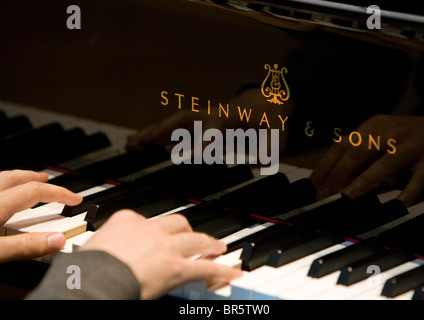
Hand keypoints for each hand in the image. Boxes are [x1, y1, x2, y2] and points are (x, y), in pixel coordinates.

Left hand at [0, 170, 82, 263]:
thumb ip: (27, 246)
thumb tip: (60, 240)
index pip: (35, 191)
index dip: (59, 194)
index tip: (75, 200)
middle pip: (14, 179)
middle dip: (34, 178)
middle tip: (47, 180)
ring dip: (15, 180)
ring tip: (24, 182)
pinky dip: (1, 189)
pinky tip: (1, 199)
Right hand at [80, 210, 242, 299]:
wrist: (92, 281)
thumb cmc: (84, 270)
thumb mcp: (91, 249)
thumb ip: (104, 246)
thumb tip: (98, 254)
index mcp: (126, 221)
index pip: (147, 220)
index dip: (156, 230)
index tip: (159, 234)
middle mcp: (149, 230)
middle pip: (176, 224)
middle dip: (188, 230)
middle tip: (195, 237)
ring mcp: (165, 247)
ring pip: (195, 240)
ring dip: (209, 244)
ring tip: (218, 247)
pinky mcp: (176, 268)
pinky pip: (204, 268)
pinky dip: (219, 270)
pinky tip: (229, 273)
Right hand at [126, 88, 293, 153]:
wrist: (273, 98)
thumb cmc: (273, 115)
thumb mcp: (279, 133)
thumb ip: (269, 148)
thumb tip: (260, 162)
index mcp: (231, 117)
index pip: (212, 130)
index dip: (202, 143)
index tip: (189, 157)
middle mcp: (213, 115)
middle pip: (182, 122)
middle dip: (161, 133)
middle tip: (139, 144)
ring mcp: (205, 117)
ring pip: (174, 123)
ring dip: (153, 133)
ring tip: (130, 144)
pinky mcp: (203, 121)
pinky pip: (178, 127)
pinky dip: (160, 134)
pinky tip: (145, 142)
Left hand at [310, 114, 423, 206]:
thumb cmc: (410, 136)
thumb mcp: (382, 137)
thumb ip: (361, 155)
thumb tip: (335, 182)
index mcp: (373, 126)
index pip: (342, 144)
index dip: (325, 164)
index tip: (313, 184)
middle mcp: (390, 131)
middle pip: (359, 152)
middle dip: (338, 175)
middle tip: (324, 195)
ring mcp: (413, 144)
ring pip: (386, 163)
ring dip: (365, 181)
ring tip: (348, 196)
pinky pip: (420, 178)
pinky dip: (408, 192)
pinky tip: (398, 206)